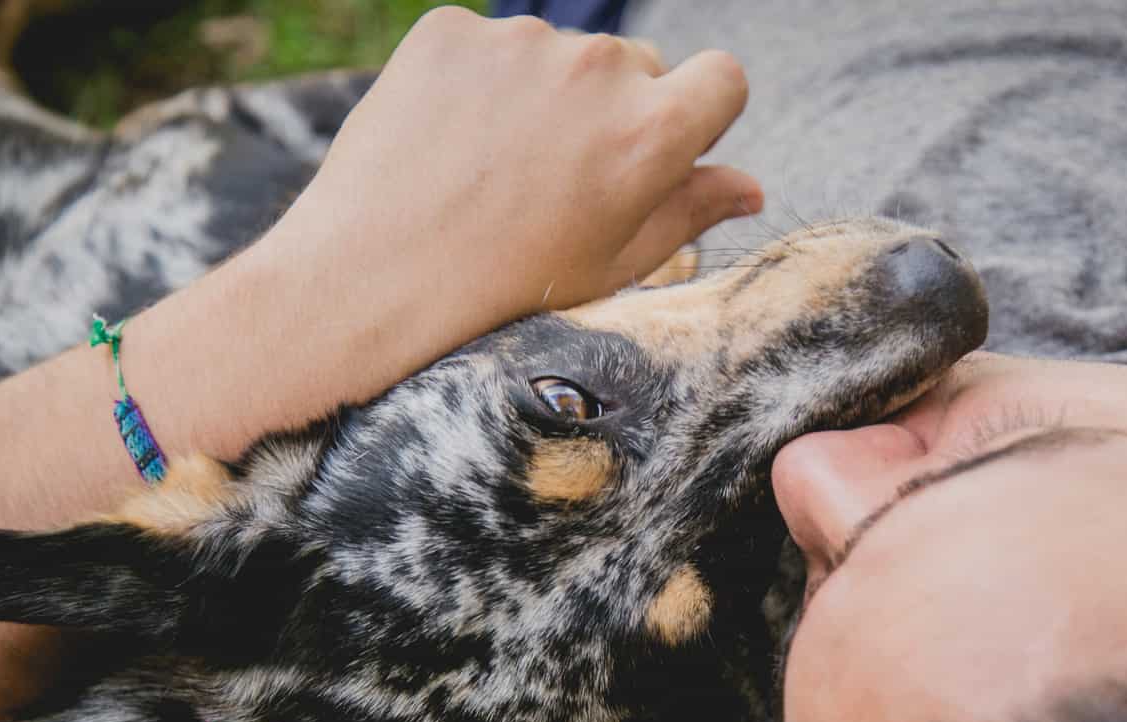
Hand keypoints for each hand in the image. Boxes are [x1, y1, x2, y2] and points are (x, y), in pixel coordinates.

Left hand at [268, 7, 760, 339]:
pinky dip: (477, 86)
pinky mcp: (452, 31)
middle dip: (614, 111)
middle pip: (638, 66)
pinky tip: (451, 144)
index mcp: (653, 133)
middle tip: (559, 180)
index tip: (664, 146)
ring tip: (495, 169)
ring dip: (544, 97)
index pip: (724, 79)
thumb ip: (690, 211)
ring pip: (559, 57)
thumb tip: (750, 186)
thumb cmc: (508, 286)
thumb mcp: (615, 264)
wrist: (376, 278)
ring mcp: (521, 42)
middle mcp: (597, 69)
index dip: (701, 114)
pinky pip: (488, 48)